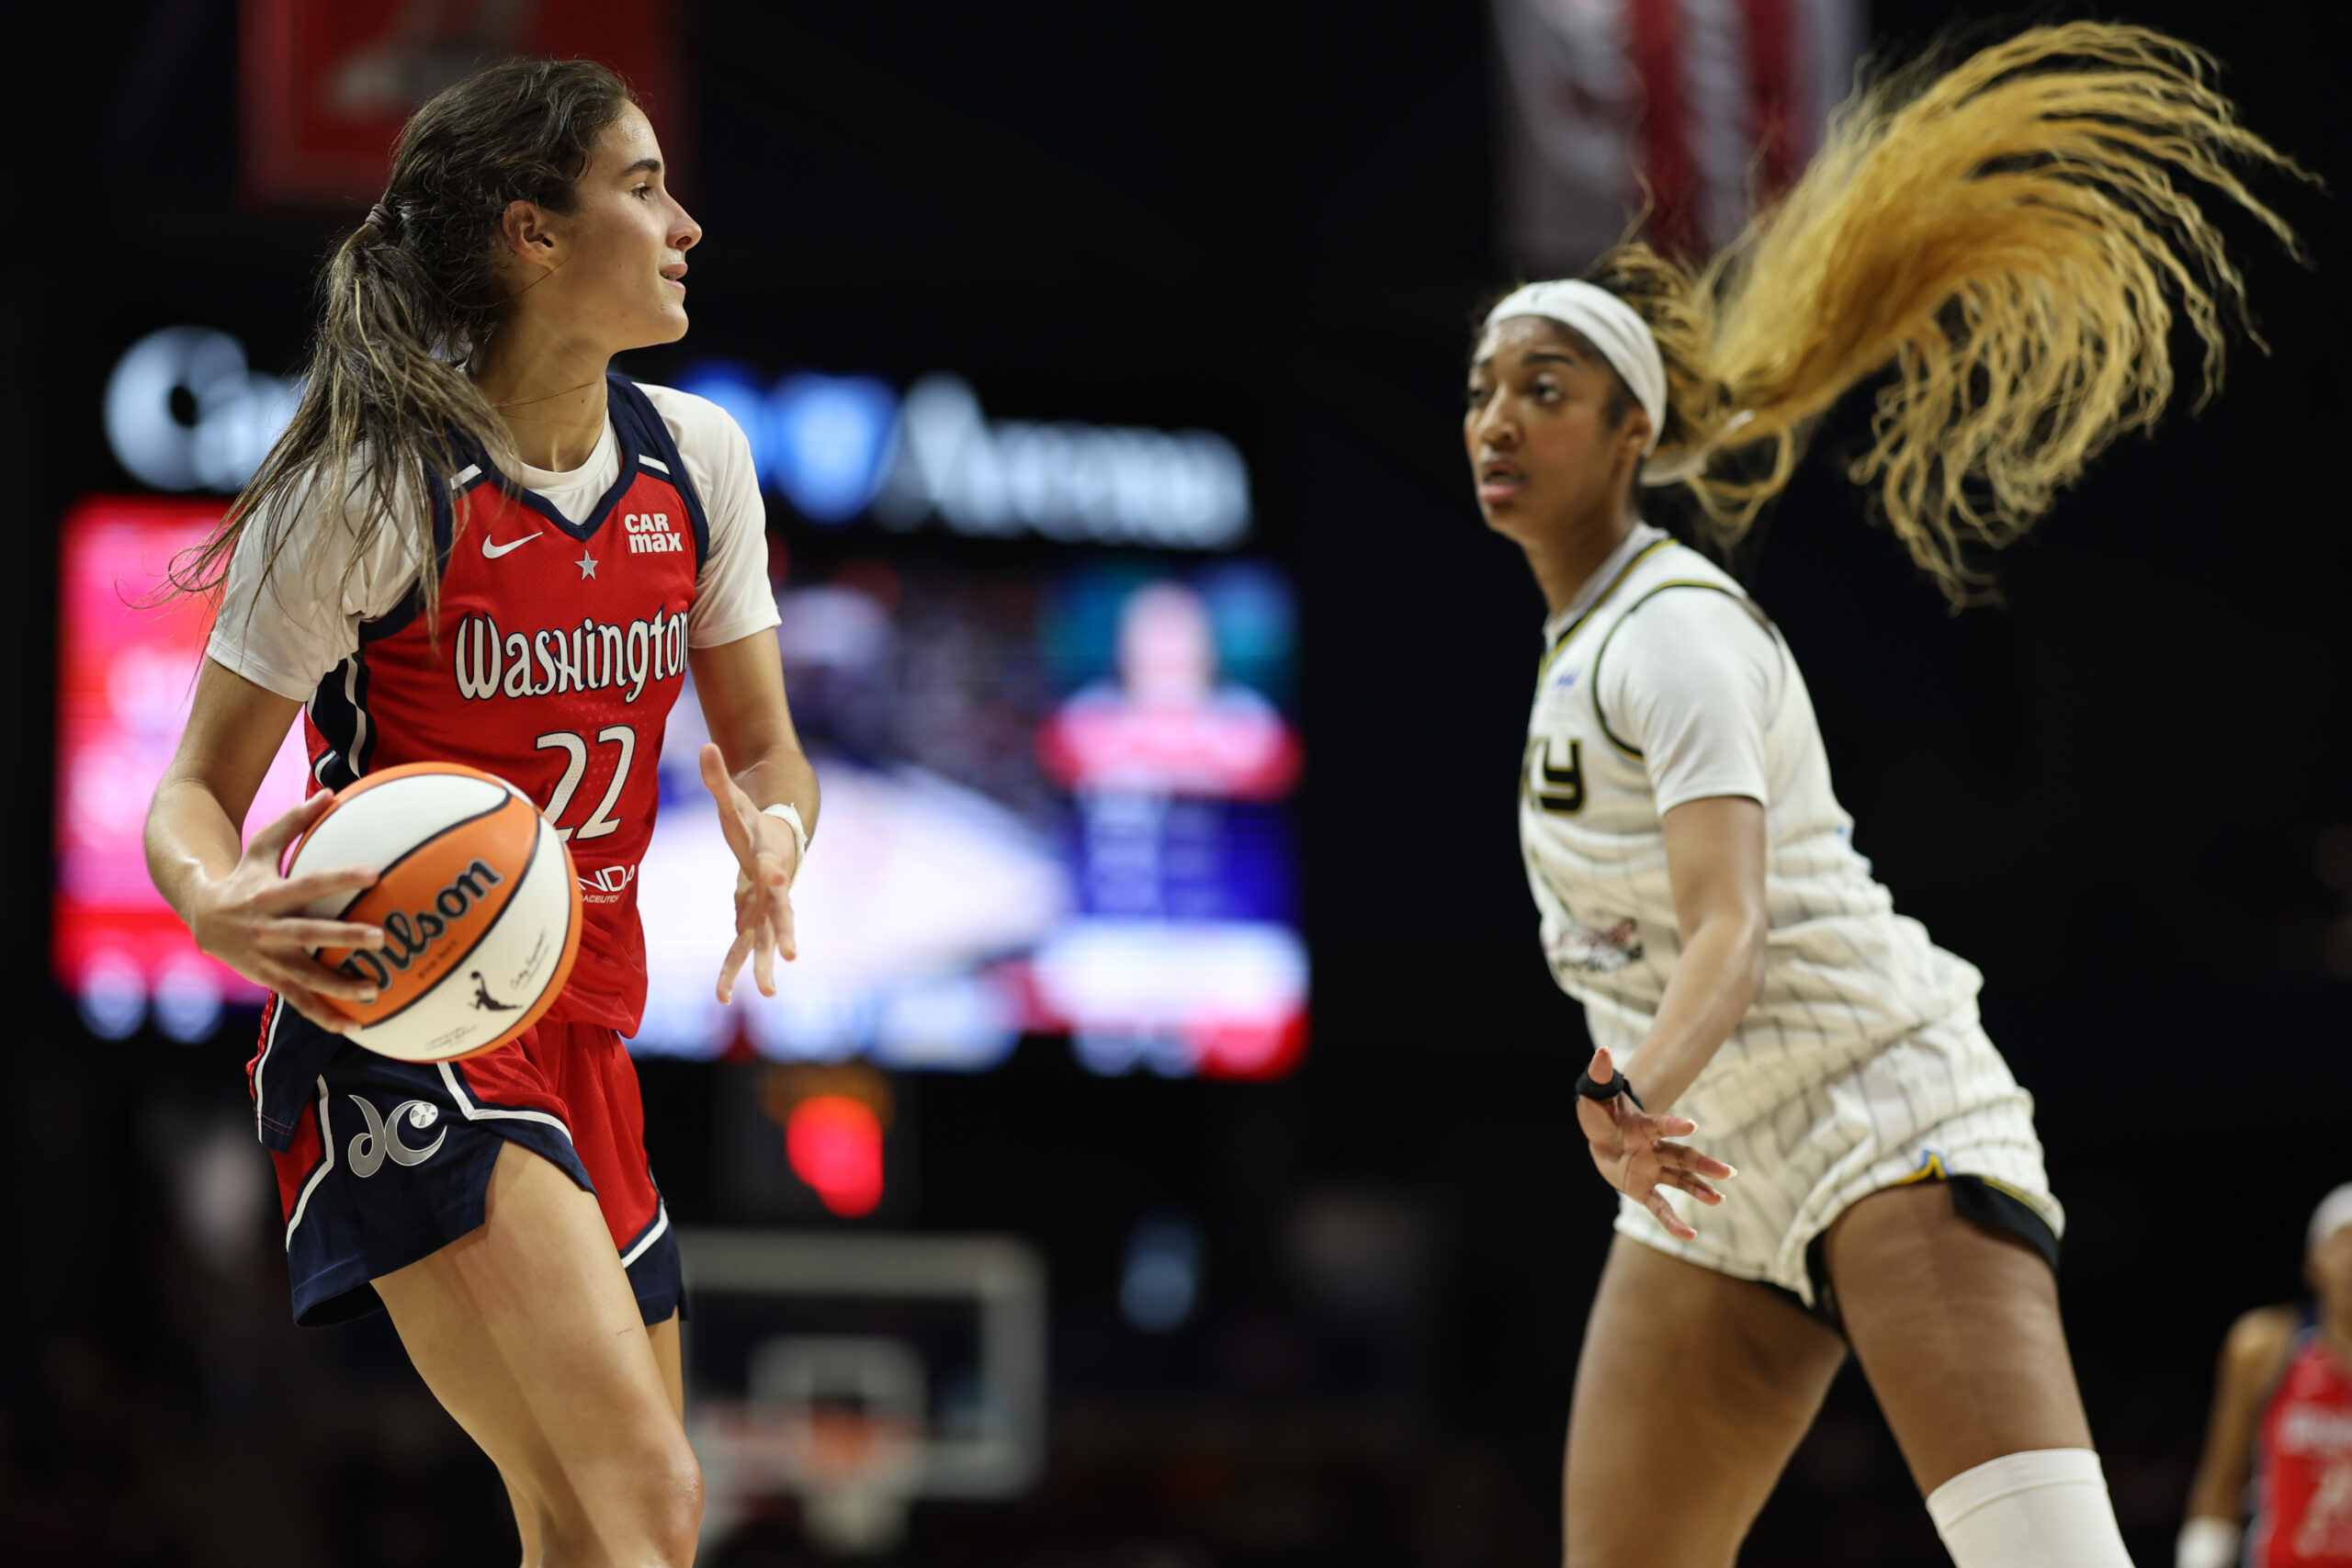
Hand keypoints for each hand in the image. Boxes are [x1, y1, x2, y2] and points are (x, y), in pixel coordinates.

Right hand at [188, 790, 385, 1034]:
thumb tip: (332, 791)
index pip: (309, 883)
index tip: (374, 872)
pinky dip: (326, 1017)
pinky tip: (356, 1026)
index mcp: (268, 895)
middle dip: (344, 937)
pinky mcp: (269, 980)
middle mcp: (267, 929)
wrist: (201, 916)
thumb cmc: (243, 876)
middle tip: (382, 938)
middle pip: (308, 934)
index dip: (339, 877)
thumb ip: (295, 821)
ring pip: (305, 977)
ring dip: (338, 988)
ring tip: (374, 990)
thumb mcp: (261, 846)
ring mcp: (267, 959)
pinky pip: (300, 1002)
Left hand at [700, 742, 800, 1002]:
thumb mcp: (733, 797)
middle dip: (783, 935)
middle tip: (789, 956)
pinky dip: (736, 969)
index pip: (772, 864)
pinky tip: (724, 996)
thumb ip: (719, 776)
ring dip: (760, 967)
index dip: (774, 872)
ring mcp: (766, 906)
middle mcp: (772, 887)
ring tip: (766, 996)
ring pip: (763, 939)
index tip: (776, 879)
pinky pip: (744, 946)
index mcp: (768, 856)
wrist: (780, 838)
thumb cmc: (754, 818)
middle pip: (779, 913)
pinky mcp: (754, 918)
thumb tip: (706, 745)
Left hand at [1575, 1046, 1735, 1241]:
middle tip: (1728, 1172)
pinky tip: (1690, 1235)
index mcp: (1642, 1126)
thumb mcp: (1595, 1094)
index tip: (1691, 1125)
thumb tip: (1601, 1053)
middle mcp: (1653, 1149)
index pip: (1659, 1125)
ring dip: (1699, 1189)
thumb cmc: (1601, 1111)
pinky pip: (1660, 1207)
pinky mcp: (1644, 1188)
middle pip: (1682, 1156)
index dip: (1673, 1125)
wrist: (1602, 1133)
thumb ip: (1600, 1076)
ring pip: (1680, 1180)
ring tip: (1718, 1199)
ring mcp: (1652, 1169)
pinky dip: (1672, 1221)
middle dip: (1703, 1164)